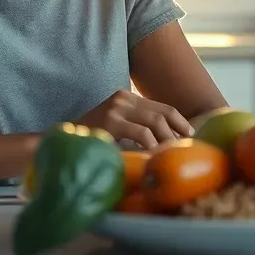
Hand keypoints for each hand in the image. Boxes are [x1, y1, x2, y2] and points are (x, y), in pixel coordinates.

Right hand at [77, 89, 193, 149]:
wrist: (64, 140)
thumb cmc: (92, 138)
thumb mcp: (118, 126)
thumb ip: (137, 125)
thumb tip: (168, 138)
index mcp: (126, 97)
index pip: (161, 107)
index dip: (179, 121)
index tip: (190, 135)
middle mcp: (123, 98)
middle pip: (162, 113)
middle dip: (178, 131)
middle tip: (186, 147)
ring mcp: (116, 108)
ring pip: (155, 122)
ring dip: (167, 140)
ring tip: (171, 154)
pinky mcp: (111, 122)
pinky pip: (142, 134)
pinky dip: (153, 146)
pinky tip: (155, 157)